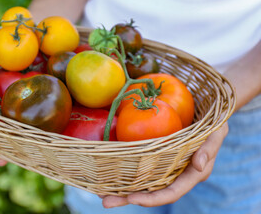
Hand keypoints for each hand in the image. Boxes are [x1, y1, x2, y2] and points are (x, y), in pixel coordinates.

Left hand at [101, 123, 228, 207]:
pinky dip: (124, 171)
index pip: (171, 192)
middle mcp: (175, 175)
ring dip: (121, 188)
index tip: (132, 198)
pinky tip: (107, 172)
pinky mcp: (155, 157)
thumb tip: (198, 166)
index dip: (152, 199)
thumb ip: (209, 149)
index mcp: (191, 175)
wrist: (206, 113)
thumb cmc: (213, 124)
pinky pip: (139, 167)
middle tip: (105, 201)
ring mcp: (164, 167)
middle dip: (127, 198)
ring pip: (142, 182)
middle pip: (150, 192)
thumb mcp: (216, 132)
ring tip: (99, 191)